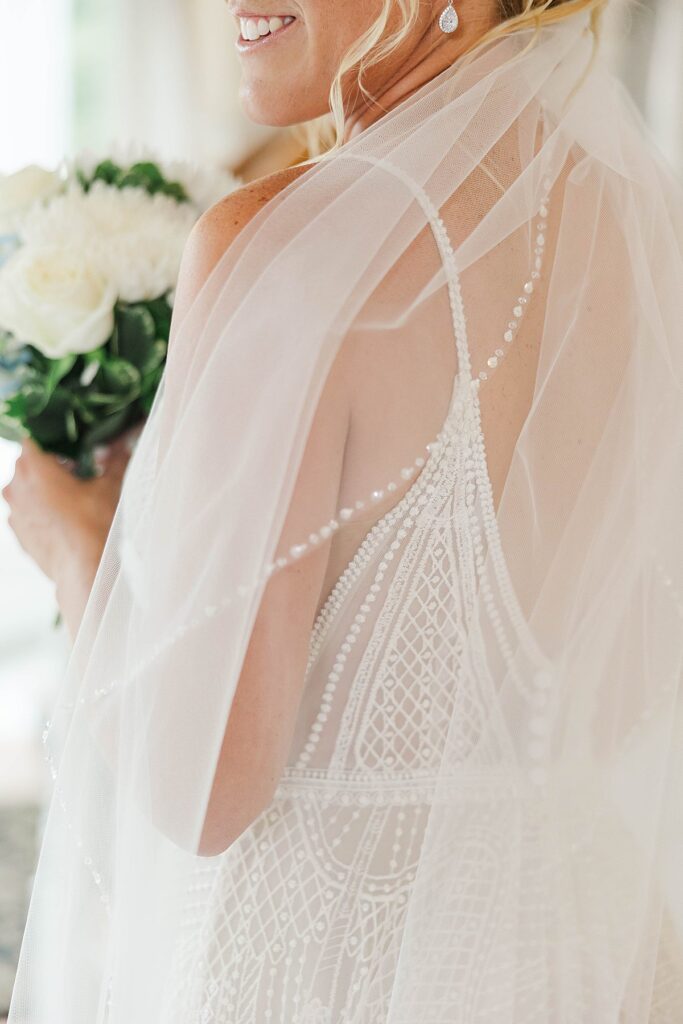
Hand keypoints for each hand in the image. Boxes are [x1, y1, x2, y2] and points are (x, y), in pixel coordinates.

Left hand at [2, 431, 135, 638]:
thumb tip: (122, 447)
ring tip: (72, 498)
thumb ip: (115, 461)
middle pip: (28, 462)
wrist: (83, 569)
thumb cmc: (94, 525)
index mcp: (33, 466)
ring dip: (43, 488)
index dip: (55, 440)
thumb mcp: (109, 486)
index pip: (34, 437)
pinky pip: (26, 510)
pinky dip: (39, 509)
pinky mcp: (17, 532)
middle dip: (50, 464)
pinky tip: (63, 518)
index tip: (72, 448)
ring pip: (25, 488)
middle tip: (77, 473)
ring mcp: (13, 511)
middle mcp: (15, 486)